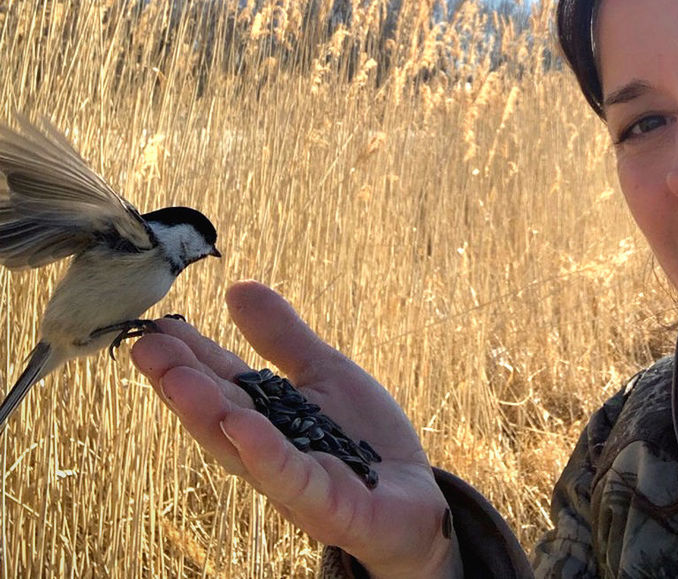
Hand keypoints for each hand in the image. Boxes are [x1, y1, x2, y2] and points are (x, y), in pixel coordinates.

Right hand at [131, 281, 461, 578]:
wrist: (416, 500)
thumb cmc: (364, 439)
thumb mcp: (323, 372)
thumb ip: (282, 336)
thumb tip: (237, 287)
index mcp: (266, 417)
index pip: (220, 382)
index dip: (187, 356)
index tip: (154, 325)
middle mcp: (269, 451)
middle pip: (218, 415)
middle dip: (180, 382)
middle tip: (145, 345)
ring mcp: (296, 482)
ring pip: (243, 450)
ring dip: (207, 415)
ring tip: (177, 378)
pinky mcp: (332, 507)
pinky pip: (295, 482)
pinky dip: (266, 455)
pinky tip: (242, 424)